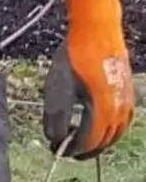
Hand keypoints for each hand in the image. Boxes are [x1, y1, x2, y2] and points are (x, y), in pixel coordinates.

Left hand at [45, 0, 134, 157]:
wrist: (97, 30)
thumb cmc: (75, 55)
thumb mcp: (58, 86)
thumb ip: (56, 116)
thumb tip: (54, 138)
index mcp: (102, 109)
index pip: (89, 141)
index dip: (72, 149)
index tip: (58, 151)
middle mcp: (119, 109)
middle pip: (104, 141)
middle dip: (85, 149)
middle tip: (67, 151)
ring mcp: (127, 101)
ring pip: (116, 133)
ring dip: (99, 141)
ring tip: (81, 143)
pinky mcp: (128, 93)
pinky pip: (123, 121)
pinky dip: (111, 130)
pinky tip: (99, 127)